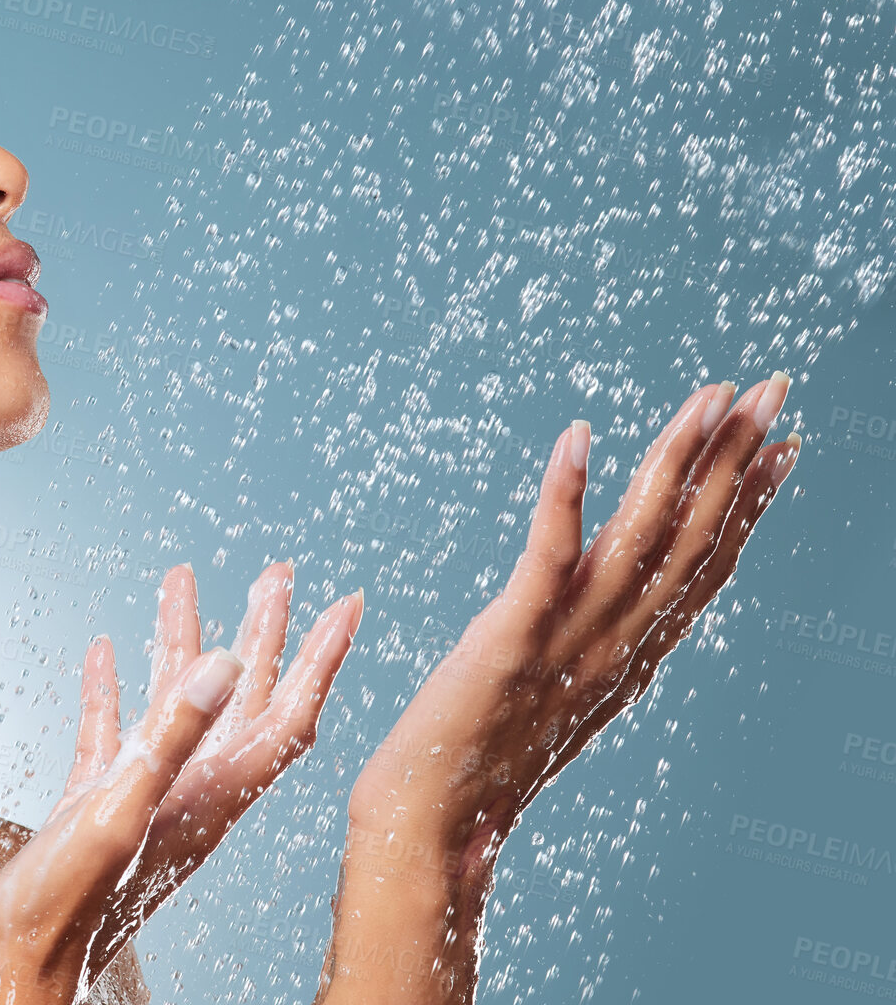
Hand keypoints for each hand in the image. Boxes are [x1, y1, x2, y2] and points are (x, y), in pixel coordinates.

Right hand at [0, 563, 363, 1003]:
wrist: (9, 969)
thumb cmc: (61, 910)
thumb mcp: (116, 813)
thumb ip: (168, 740)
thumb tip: (223, 664)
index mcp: (209, 796)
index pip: (286, 716)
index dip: (320, 658)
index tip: (346, 601)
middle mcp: (188, 794)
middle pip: (241, 699)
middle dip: (261, 631)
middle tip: (276, 571)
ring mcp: (143, 799)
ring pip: (175, 705)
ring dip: (183, 642)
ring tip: (180, 581)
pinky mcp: (96, 807)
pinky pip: (114, 733)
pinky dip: (111, 689)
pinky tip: (100, 651)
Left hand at [330, 374, 798, 999]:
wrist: (430, 827)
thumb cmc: (481, 761)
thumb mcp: (559, 691)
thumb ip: (594, 641)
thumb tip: (623, 598)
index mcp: (627, 657)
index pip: (702, 567)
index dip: (747, 503)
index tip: (785, 442)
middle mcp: (613, 647)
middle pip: (688, 540)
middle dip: (734, 461)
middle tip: (772, 387)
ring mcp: (565, 642)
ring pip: (638, 538)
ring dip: (673, 462)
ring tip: (708, 398)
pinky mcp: (506, 638)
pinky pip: (545, 559)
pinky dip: (564, 498)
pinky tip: (578, 438)